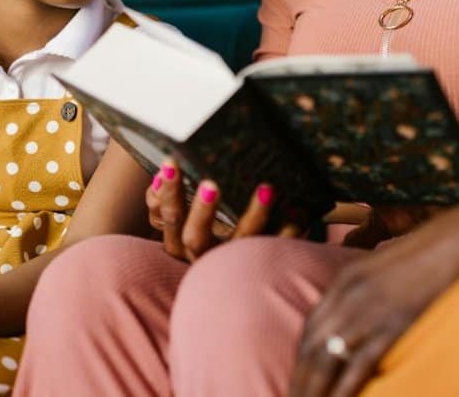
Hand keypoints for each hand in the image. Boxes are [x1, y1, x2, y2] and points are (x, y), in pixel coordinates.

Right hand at [145, 159, 289, 262]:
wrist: (237, 294)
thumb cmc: (202, 241)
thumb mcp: (179, 224)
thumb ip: (165, 202)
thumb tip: (162, 171)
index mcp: (180, 244)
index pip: (166, 217)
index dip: (167, 193)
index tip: (170, 164)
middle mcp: (202, 258)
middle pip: (194, 237)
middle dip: (201, 211)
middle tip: (210, 185)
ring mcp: (232, 265)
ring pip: (240, 245)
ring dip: (254, 216)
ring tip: (266, 189)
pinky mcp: (261, 267)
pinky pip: (276, 250)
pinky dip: (288, 231)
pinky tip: (296, 211)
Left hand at [290, 202, 458, 396]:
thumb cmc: (434, 253)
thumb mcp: (391, 267)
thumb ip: (372, 289)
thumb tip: (370, 312)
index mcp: (346, 280)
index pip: (311, 328)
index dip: (301, 359)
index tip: (297, 381)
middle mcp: (348, 295)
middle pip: (312, 347)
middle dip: (300, 380)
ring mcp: (369, 310)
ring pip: (327, 359)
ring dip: (313, 389)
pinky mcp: (393, 323)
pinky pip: (360, 362)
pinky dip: (345, 387)